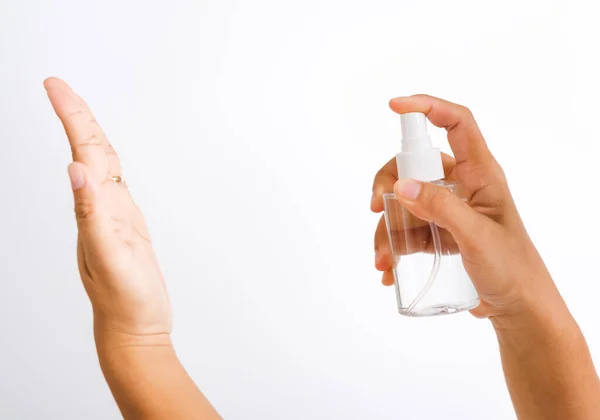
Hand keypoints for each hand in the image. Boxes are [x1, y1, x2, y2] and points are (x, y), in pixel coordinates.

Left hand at [45, 78, 171, 341]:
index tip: (55, 86)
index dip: (72, 117)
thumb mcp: (108, 256)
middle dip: (76, 117)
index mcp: (94, 208)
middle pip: (89, 152)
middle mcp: (99, 207)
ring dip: (89, 136)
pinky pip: (116, 186)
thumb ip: (91, 214)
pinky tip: (105, 162)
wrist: (134, 327)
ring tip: (79, 112)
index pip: (82, 152)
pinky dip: (109, 164)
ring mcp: (113, 216)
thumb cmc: (124, 298)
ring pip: (101, 167)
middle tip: (58, 87)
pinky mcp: (127, 226)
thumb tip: (75, 170)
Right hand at [372, 95, 556, 319]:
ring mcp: (448, 209)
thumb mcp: (478, 237)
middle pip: (415, 164)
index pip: (457, 124)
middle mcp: (462, 185)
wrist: (518, 308)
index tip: (394, 107)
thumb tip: (400, 186)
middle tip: (375, 207)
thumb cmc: (512, 268)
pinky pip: (407, 227)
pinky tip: (388, 268)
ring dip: (387, 226)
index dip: (428, 107)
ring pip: (405, 200)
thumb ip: (442, 208)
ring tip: (383, 260)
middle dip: (389, 183)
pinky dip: (393, 244)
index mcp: (481, 174)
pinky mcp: (439, 231)